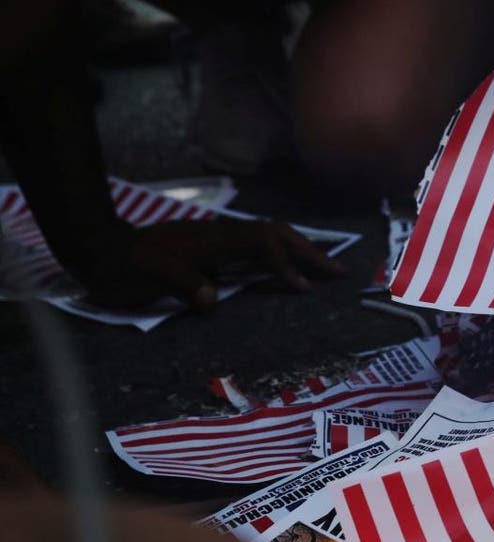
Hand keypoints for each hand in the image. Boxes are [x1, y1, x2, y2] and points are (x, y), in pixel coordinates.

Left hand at [68, 217, 345, 308]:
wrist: (101, 251)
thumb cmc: (124, 266)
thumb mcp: (149, 275)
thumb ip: (181, 284)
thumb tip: (211, 301)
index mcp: (212, 240)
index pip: (262, 244)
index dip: (285, 265)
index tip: (302, 288)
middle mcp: (222, 236)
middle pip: (277, 235)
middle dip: (310, 253)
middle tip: (339, 273)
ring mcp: (220, 241)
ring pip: (271, 239)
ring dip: (300, 252)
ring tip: (326, 270)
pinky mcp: (215, 251)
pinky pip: (258, 249)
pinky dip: (281, 258)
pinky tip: (291, 272)